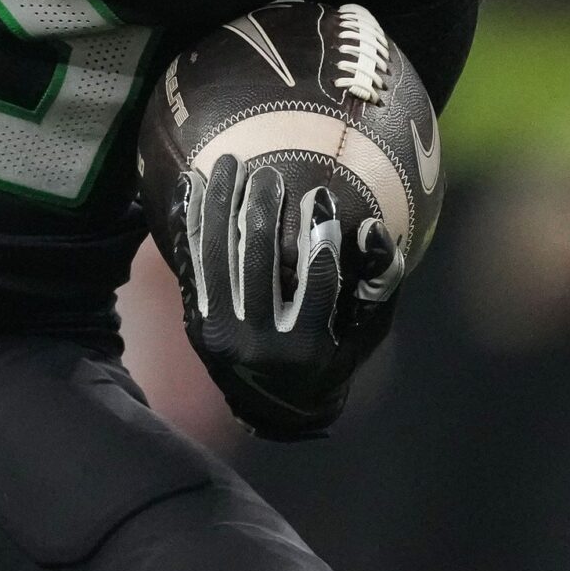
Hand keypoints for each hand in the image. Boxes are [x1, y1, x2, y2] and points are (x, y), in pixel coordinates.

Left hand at [172, 153, 397, 440]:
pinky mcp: (197, 322)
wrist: (275, 405)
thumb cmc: (332, 358)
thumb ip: (378, 283)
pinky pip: (192, 261)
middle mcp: (260, 344)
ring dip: (223, 203)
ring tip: (232, 165)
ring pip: (218, 254)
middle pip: (259, 260)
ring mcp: (222, 333)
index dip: (320, 232)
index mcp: (308, 348)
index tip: (321, 192)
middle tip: (269, 173)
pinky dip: (191, 220)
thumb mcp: (365, 333)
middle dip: (263, 208)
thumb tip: (373, 228)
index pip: (318, 279)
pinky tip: (193, 184)